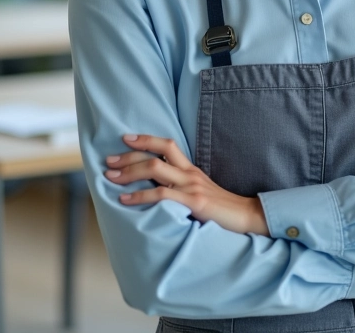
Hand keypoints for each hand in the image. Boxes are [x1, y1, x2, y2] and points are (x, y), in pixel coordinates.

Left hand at [104, 133, 269, 236]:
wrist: (246, 217)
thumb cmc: (221, 209)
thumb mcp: (200, 192)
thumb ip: (182, 187)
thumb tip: (156, 188)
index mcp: (191, 169)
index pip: (167, 145)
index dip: (146, 139)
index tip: (126, 138)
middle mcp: (190, 173)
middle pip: (157, 154)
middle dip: (129, 155)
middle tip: (109, 160)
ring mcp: (191, 186)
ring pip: (155, 169)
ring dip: (130, 172)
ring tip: (111, 176)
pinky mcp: (193, 201)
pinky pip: (162, 194)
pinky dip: (140, 196)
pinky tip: (125, 200)